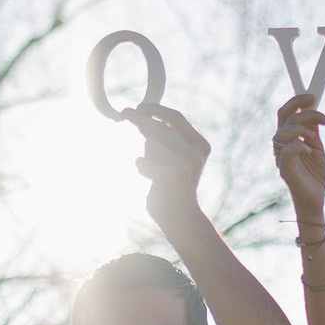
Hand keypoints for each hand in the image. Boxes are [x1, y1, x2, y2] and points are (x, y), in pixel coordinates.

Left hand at [128, 103, 209, 217]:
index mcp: (200, 145)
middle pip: (160, 127)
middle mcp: (195, 152)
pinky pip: (142, 161)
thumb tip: (142, 116)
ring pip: (151, 144)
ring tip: (153, 170)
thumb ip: (165, 138)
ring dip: (145, 154)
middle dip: (139, 118)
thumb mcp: (176, 157)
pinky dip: (141, 167)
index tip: (138, 107)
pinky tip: (151, 180)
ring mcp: (183, 164)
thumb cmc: (173, 185)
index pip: (176, 118)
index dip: (155, 109)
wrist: (181, 217)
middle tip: (125, 113)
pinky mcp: (169, 175)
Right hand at [273, 92, 324, 214]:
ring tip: (315, 138)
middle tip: (320, 110)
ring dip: (303, 128)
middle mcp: (280, 145)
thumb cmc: (315, 175)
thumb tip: (314, 112)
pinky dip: (301, 145)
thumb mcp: (317, 148)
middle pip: (284, 116)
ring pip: (284, 131)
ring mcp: (280, 157)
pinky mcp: (284, 169)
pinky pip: (288, 150)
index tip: (312, 95)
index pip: (286, 114)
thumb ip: (313, 132)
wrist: (316, 199)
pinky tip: (310, 152)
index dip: (296, 101)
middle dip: (301, 108)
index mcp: (287, 139)